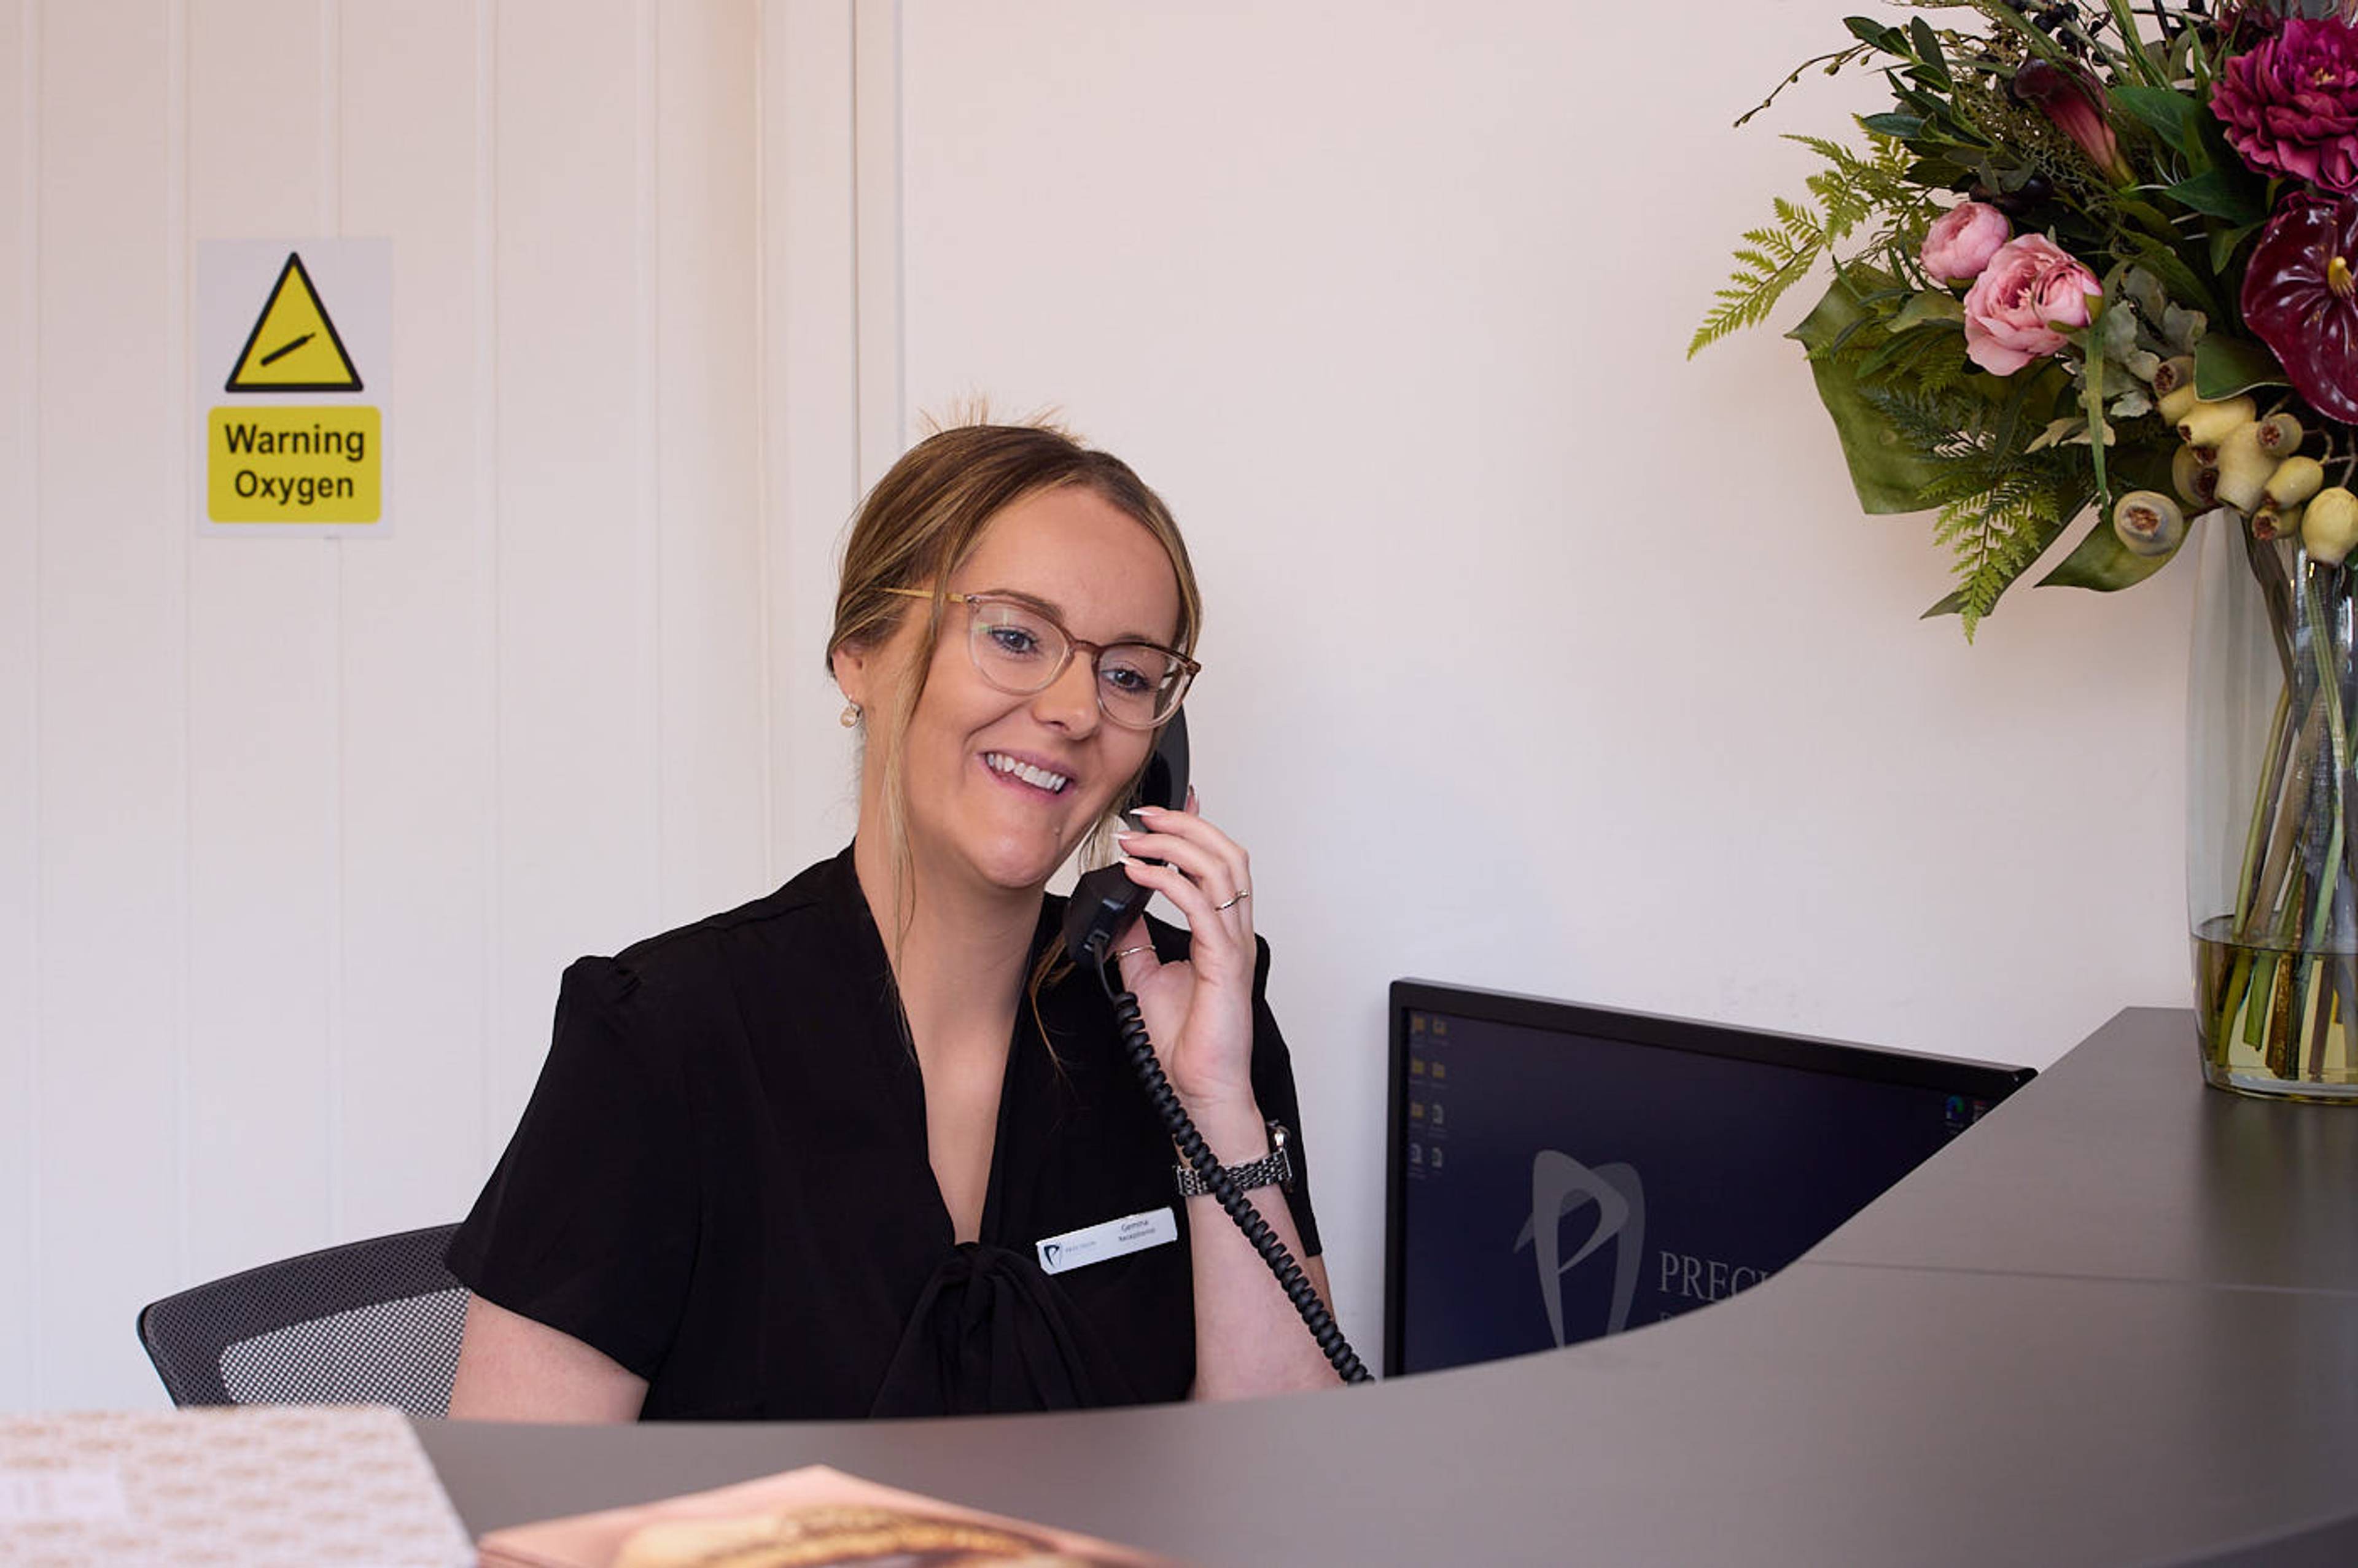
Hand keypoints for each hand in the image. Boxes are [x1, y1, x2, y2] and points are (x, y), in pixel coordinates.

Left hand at [1109, 788, 1260, 1120]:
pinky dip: (1168, 881)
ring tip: (1138, 837)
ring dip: (1176, 844)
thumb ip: (1138, 939)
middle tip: (1144, 814)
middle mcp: (1234, 931)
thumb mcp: (1147, 976)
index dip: (1198, 825)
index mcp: (1221, 930)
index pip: (1218, 862)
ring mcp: (1233, 944)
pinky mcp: (1225, 963)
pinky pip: (1200, 907)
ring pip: (1221, 869)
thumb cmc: (1186, 1042)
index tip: (1172, 799)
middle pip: (1226, 853)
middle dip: (1185, 824)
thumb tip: (1120, 906)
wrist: (1197, 1089)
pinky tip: (1139, 873)